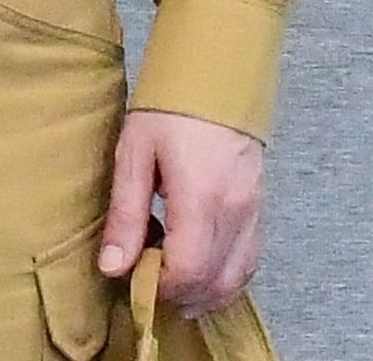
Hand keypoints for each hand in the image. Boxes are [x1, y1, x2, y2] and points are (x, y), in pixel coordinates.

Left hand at [98, 109, 264, 314]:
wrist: (216, 78)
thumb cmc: (167, 111)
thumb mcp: (133, 155)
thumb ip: (125, 215)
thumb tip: (112, 267)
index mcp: (201, 197)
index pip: (188, 270)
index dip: (159, 286)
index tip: (132, 277)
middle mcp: (236, 211)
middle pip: (214, 282)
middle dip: (178, 294)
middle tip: (144, 280)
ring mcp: (254, 212)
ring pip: (237, 278)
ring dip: (203, 292)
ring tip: (167, 280)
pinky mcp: (260, 209)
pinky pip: (248, 260)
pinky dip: (224, 276)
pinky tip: (197, 270)